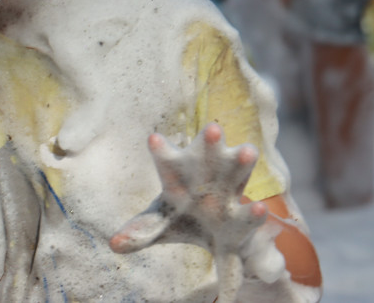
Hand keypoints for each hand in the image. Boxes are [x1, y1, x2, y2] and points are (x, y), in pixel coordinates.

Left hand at [110, 124, 269, 302]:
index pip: (167, 159)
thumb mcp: (160, 224)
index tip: (153, 139)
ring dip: (242, 159)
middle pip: (208, 150)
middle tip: (213, 129)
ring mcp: (228, 184)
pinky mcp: (244, 213)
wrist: (213, 232)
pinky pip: (249, 210)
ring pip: (237, 166)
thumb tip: (114, 244)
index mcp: (177, 175)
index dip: (160, 150)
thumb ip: (140, 231)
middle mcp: (204, 171)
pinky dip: (254, 213)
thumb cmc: (181, 216)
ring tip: (247, 152)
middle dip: (211, 140)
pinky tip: (259, 209)